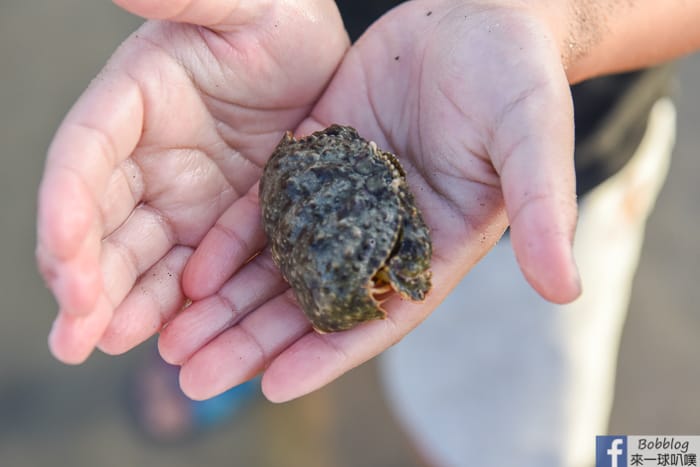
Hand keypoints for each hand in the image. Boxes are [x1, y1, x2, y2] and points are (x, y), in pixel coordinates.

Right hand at [36, 0, 347, 363]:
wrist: (328, 65)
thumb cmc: (282, 20)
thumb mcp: (243, 4)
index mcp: (134, 102)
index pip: (83, 157)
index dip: (66, 208)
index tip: (65, 259)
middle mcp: (148, 158)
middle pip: (102, 224)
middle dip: (87, 280)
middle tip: (77, 337)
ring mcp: (184, 199)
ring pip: (143, 260)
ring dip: (125, 306)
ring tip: (107, 346)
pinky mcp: (222, 229)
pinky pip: (196, 275)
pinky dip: (182, 308)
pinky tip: (174, 340)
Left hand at [158, 0, 581, 401]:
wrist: (477, 17)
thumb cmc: (516, 78)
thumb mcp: (531, 138)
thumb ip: (543, 208)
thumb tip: (563, 287)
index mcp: (434, 245)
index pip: (379, 313)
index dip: (329, 352)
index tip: (274, 386)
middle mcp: (382, 233)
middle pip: (314, 301)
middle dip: (256, 341)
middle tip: (194, 379)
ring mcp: (344, 198)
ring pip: (281, 262)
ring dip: (230, 303)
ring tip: (174, 340)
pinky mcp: (315, 158)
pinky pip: (268, 207)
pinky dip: (231, 240)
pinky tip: (191, 270)